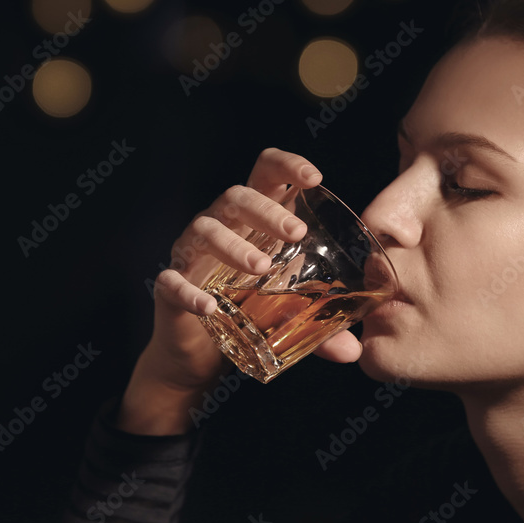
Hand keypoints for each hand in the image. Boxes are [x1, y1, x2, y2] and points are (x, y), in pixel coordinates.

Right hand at [117, 148, 361, 434]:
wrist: (200, 357)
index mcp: (252, 221)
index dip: (287, 165)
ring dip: (234, 244)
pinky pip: (173, 281)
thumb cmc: (248, 315)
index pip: (265, 174)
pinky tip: (210, 306)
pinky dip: (190, 292)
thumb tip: (353, 351)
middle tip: (298, 233)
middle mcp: (220, 227)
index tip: (314, 177)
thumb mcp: (289, 314)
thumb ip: (321, 327)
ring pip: (206, 230)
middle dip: (267, 210)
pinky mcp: (170, 287)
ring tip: (262, 267)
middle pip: (237, 197)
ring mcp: (191, 255)